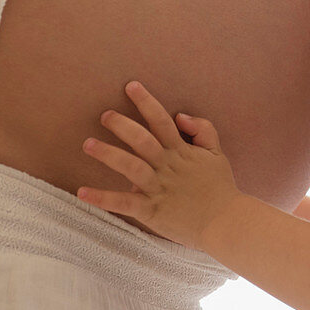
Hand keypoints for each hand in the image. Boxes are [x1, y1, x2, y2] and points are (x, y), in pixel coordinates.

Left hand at [77, 81, 242, 250]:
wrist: (226, 222)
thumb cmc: (220, 188)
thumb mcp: (217, 153)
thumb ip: (203, 129)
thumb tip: (180, 115)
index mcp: (181, 152)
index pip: (162, 121)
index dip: (146, 102)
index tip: (131, 86)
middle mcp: (167, 166)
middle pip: (142, 140)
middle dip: (122, 125)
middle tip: (104, 115)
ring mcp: (158, 188)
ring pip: (131, 167)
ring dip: (108, 155)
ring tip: (88, 144)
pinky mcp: (151, 210)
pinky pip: (124, 203)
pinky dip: (103, 198)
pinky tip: (83, 192)